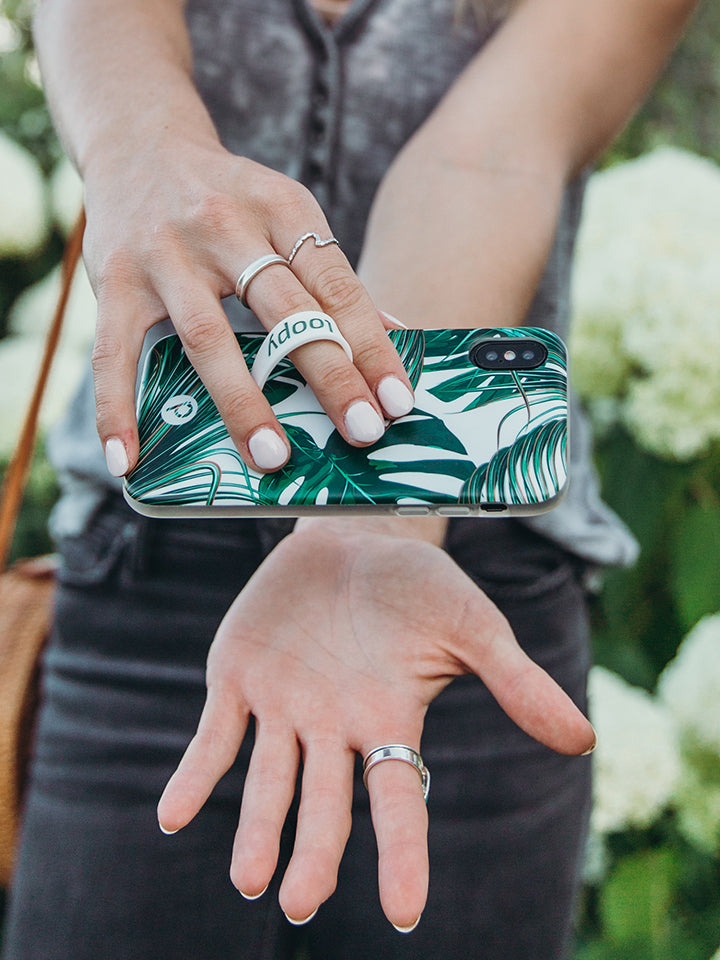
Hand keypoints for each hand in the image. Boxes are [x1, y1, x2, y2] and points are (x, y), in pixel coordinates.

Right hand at [83, 137, 413, 476]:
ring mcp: (165, 253)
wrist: (138, 141)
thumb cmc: (228, 197)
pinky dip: (117, 408)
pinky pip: (113, 351)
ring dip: (241, 402)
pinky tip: (129, 458)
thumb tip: (395, 334)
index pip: (336, 285)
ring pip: (207, 337)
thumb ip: (330, 275)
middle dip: (329, 374)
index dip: (371, 345)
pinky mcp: (113, 278)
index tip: (398, 400)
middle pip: (285, 311)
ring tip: (271, 457)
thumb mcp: (286, 214)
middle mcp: (225, 226)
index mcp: (282, 208)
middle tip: (362, 430)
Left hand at [157, 522, 594, 929]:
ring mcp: (283, 707)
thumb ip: (517, 683)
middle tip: (299, 901)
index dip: (402, 854)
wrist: (354, 532)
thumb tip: (585, 740)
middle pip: (325, 804)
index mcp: (390, 720)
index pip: (400, 799)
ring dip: (257, 828)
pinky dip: (195, 775)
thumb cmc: (418, 583)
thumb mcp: (473, 626)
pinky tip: (173, 815)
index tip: (404, 909)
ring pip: (268, 781)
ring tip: (250, 878)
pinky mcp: (239, 678)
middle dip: (313, 852)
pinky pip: (216, 736)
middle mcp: (334, 727)